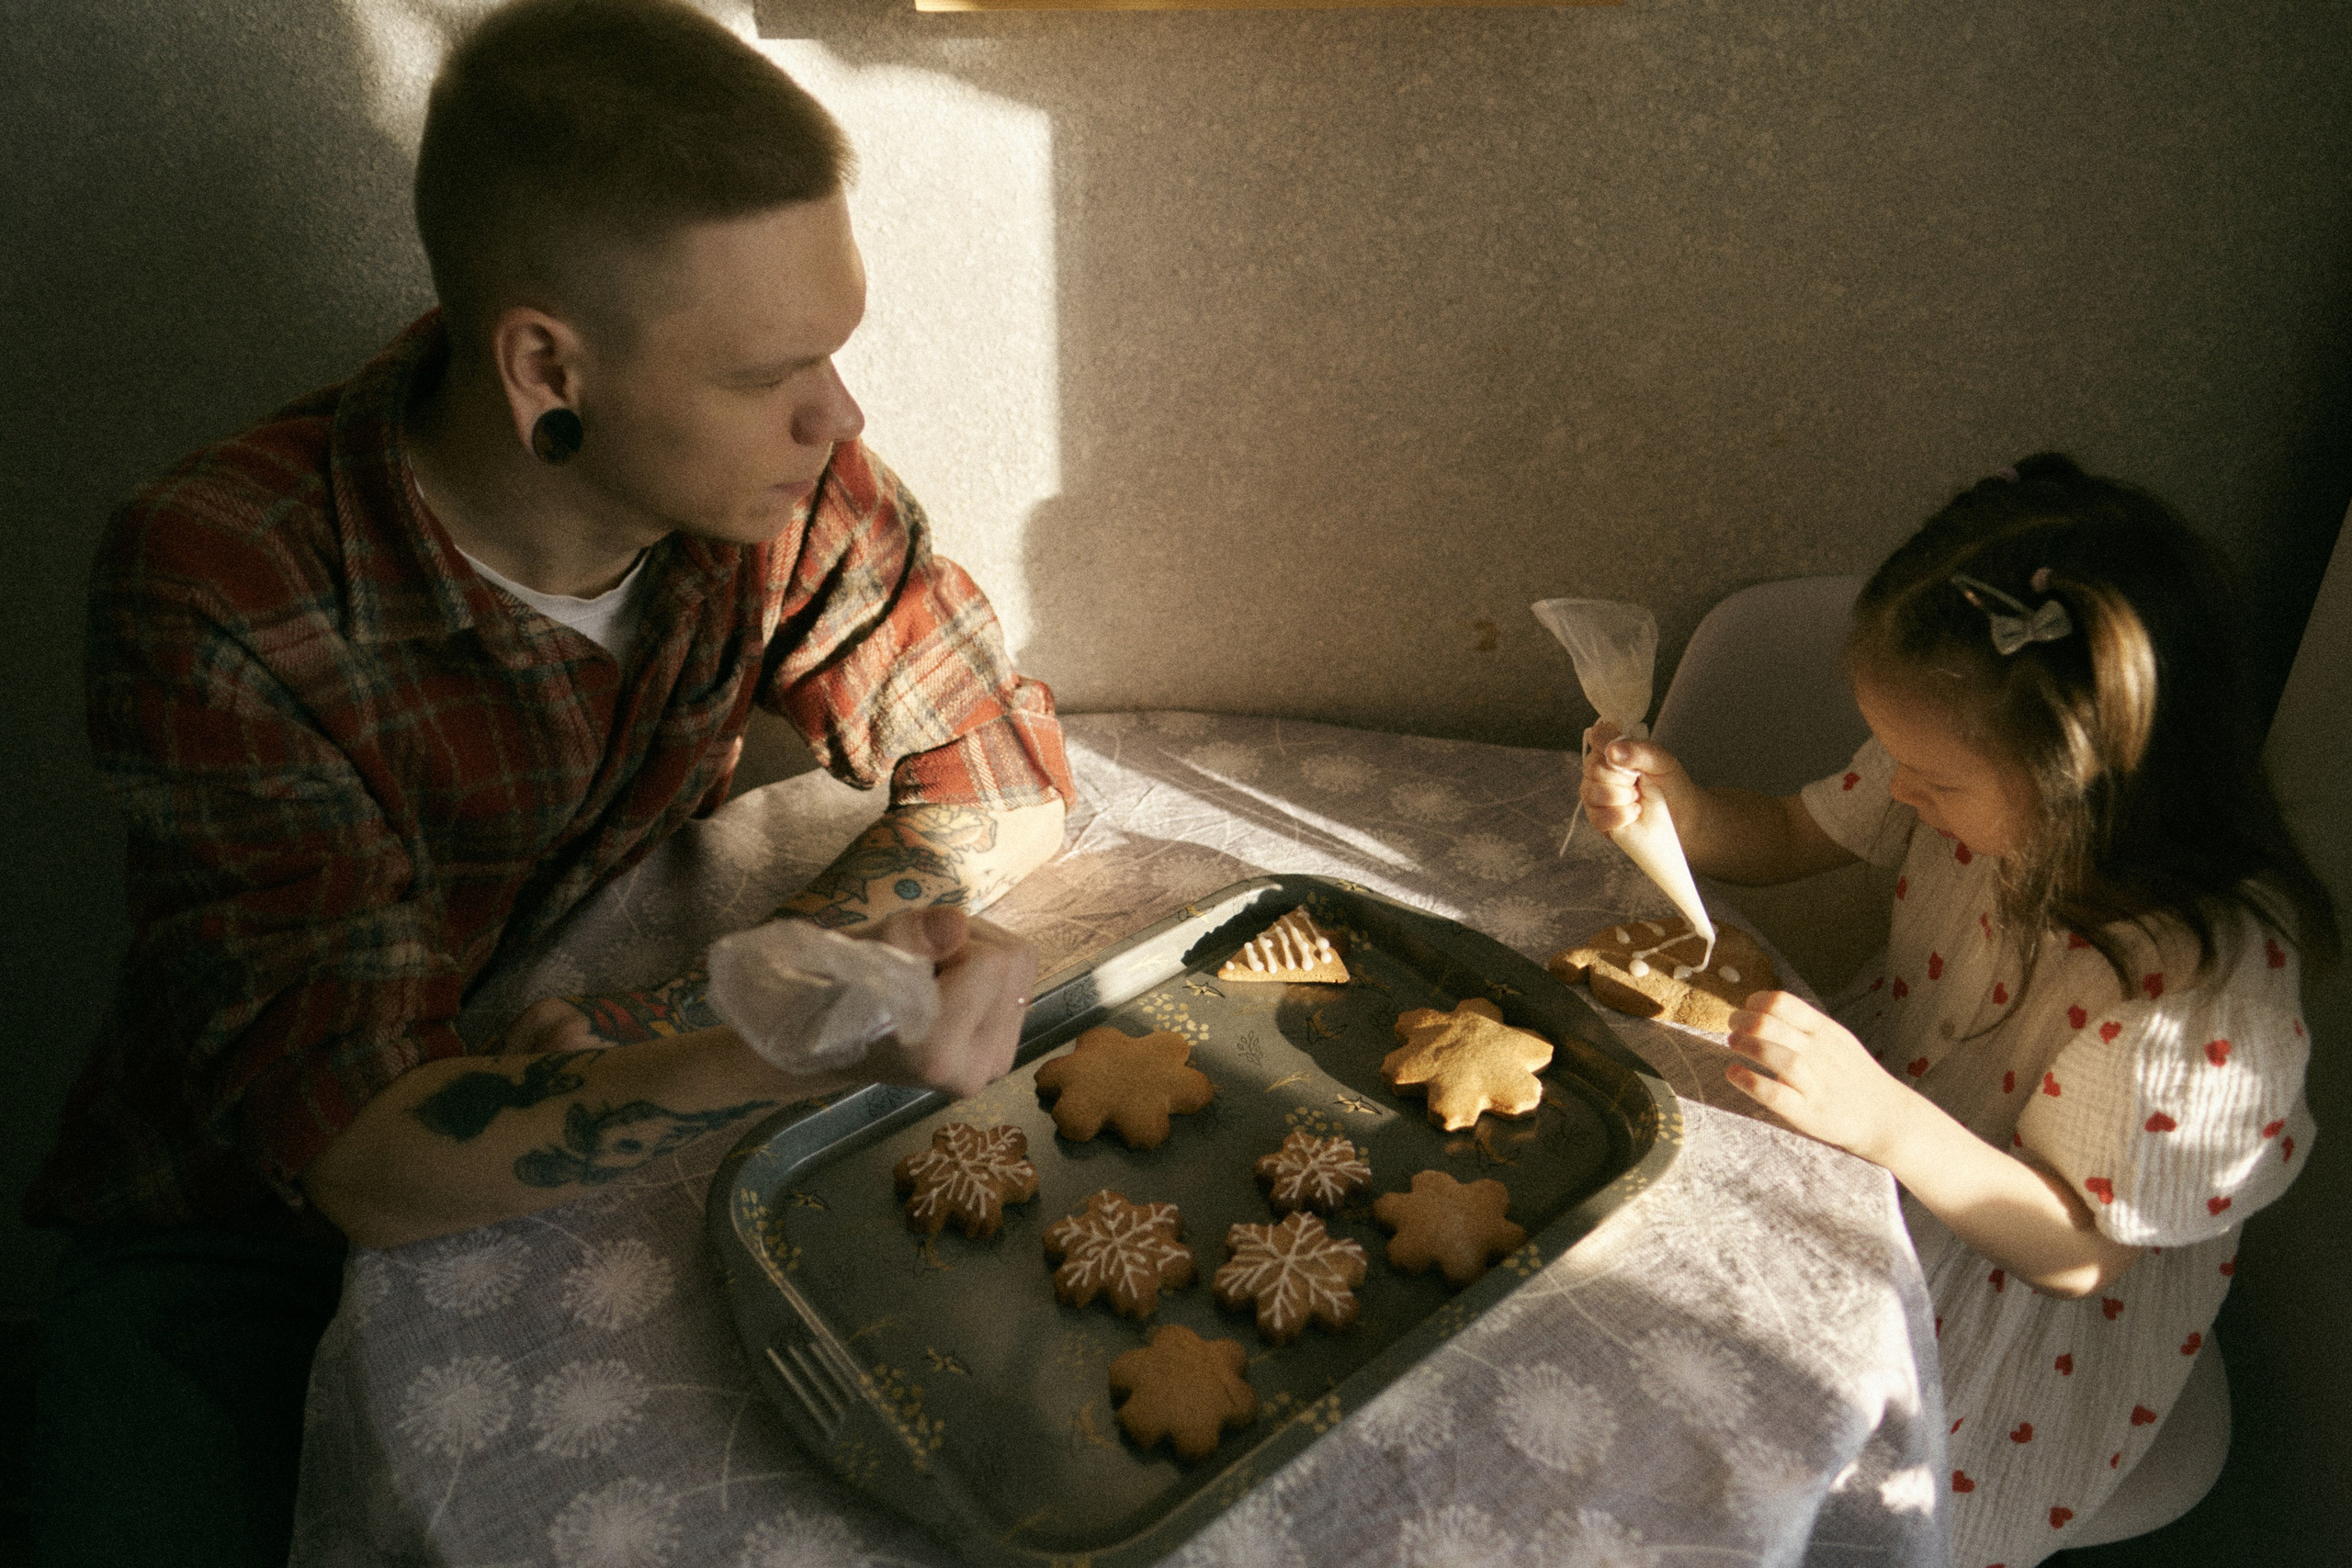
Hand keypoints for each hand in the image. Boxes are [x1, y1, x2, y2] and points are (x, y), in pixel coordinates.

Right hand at [861, 907, 1037, 1099]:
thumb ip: (908, 935)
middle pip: (1014, 960)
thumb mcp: (863, 949)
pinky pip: (1021, 982)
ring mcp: (994, 1066)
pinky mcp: (1002, 1055)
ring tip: (934, 975)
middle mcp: (975, 1068)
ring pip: (1022, 966)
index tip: (912, 958)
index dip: (949, 941)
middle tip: (923, 962)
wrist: (833, 1040)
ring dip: (980, 953)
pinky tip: (950, 989)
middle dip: (969, 942)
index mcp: (936, 1051)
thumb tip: (957, 924)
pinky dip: (989, 972)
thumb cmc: (842, 991)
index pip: (988, 962)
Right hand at [1580, 721, 1694, 836]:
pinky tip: (1633, 813)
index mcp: (1615, 748)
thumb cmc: (1671, 787)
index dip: (1608, 745)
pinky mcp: (1596, 818)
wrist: (1681, 819)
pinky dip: (1622, 816)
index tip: (1629, 758)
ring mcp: (1595, 794)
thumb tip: (1612, 750)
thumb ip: (1639, 752)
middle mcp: (1599, 769)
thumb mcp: (1663, 763)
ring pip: (1594, 793)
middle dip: (1623, 778)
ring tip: (1636, 798)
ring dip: (1623, 798)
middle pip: (1594, 767)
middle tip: (1639, 782)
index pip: (1597, 735)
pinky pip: (1599, 816)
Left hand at [1723, 990, 1915, 1165]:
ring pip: (1775, 1056)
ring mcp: (1816, 1083)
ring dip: (1746, 1045)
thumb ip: (1807, 1026)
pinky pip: (1775, 1094)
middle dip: (1744, 1021)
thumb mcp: (1838, 1040)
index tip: (1746, 1007)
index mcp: (1827, 1032)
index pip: (1786, 1003)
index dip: (1758, 1001)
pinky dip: (1750, 1081)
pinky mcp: (1809, 1113)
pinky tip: (1733, 1073)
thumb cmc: (1855, 1077)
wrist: (1887, 1117)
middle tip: (1732, 1026)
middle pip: (1773, 1026)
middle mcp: (1821, 1053)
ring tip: (1732, 1043)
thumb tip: (1764, 1010)